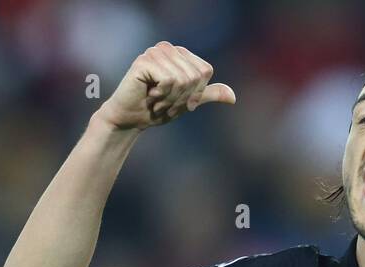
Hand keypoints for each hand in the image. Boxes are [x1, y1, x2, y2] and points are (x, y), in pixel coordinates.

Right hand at [96, 41, 234, 131]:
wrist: (130, 119)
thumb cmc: (157, 110)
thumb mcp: (187, 102)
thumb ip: (208, 95)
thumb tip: (233, 97)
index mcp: (180, 53)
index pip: (205, 71)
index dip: (196, 93)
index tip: (179, 101)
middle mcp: (168, 48)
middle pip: (196, 76)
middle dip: (183, 98)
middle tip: (166, 103)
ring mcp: (155, 52)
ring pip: (184, 79)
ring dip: (172, 99)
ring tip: (157, 101)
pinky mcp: (145, 60)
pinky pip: (170, 80)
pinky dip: (162, 95)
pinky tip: (150, 96)